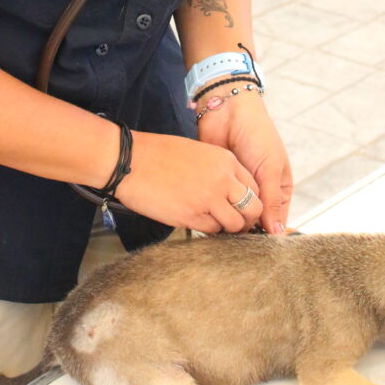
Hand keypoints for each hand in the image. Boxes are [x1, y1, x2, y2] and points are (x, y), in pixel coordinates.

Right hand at [115, 132, 262, 233]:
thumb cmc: (158, 154)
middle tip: (234, 222)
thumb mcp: (198, 153)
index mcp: (225, 161)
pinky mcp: (191, 216)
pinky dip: (208, 230)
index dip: (250, 201)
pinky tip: (196, 221)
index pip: (255, 187)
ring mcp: (208, 199)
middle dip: (247, 219)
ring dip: (227, 228)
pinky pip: (212, 230)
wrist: (130, 161)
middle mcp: (222, 179)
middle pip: (254, 208)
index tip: (241, 208)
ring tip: (213, 223)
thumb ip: (218, 171)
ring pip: (235, 224)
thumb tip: (230, 191)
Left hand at [195, 90, 291, 234]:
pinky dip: (216, 211)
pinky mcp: (219, 184)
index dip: (269, 236)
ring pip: (235, 215)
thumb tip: (277, 234)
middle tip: (238, 245)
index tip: (258, 250)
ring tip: (224, 235)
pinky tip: (211, 221)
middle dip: (247, 231)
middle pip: (255, 221)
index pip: (277, 221)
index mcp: (279, 189)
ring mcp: (238, 188)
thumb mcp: (269, 169)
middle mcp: (259, 192)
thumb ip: (271, 202)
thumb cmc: (258, 135)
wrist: (228, 111)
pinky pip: (218, 204)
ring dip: (230, 223)